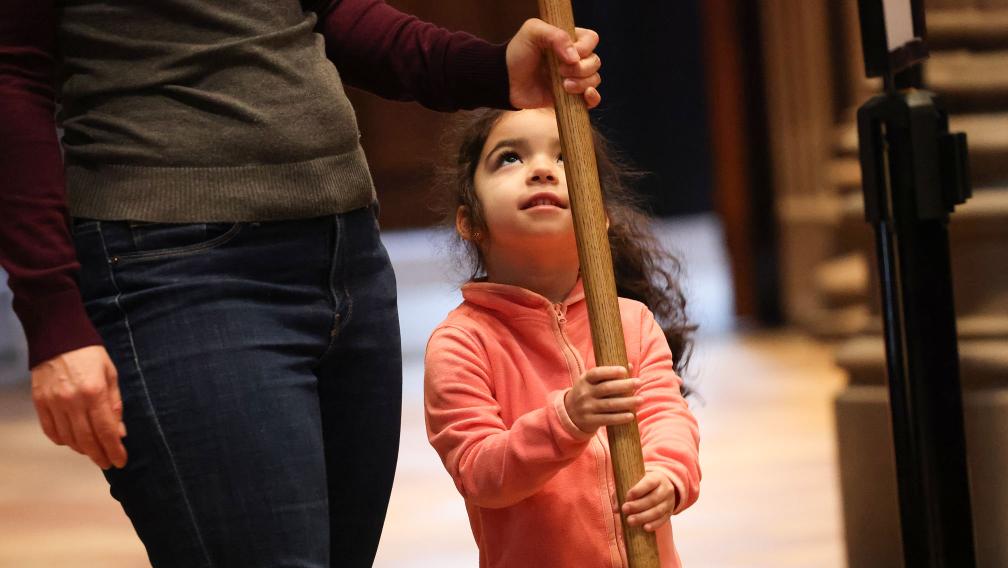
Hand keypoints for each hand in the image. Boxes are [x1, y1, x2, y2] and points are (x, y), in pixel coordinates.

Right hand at [31, 345, 126, 468]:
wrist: (58, 338)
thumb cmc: (90, 355)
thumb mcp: (111, 375)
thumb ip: (115, 404)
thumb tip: (120, 432)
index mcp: (94, 392)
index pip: (106, 430)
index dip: (114, 449)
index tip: (121, 461)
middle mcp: (72, 401)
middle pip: (87, 439)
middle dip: (100, 455)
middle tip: (107, 463)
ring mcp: (53, 403)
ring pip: (68, 438)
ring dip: (82, 449)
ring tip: (93, 452)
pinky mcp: (39, 402)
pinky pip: (51, 430)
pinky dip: (63, 440)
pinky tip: (73, 442)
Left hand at [506, 18, 601, 109]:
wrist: (506, 81)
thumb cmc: (518, 54)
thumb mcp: (532, 32)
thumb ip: (556, 36)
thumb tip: (575, 57)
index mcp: (569, 40)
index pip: (591, 40)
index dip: (584, 48)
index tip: (566, 55)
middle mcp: (574, 59)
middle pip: (595, 61)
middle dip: (581, 68)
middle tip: (559, 71)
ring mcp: (573, 78)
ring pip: (594, 79)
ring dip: (582, 83)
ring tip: (563, 85)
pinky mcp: (570, 97)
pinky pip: (592, 99)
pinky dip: (593, 98)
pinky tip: (585, 95)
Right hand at [564, 365, 640, 432]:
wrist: (569, 414)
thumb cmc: (588, 393)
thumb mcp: (592, 382)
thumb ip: (609, 374)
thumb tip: (630, 365)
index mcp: (585, 380)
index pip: (597, 373)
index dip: (610, 371)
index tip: (624, 371)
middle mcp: (584, 393)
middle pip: (606, 388)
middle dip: (624, 385)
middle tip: (639, 382)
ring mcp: (587, 408)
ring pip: (610, 404)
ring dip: (627, 402)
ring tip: (640, 399)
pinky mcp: (590, 421)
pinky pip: (607, 419)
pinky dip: (620, 418)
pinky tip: (631, 415)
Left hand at [622, 471, 677, 531]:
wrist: (662, 488)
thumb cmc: (643, 485)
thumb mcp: (635, 482)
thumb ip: (623, 492)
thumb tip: (615, 508)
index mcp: (657, 478)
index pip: (649, 483)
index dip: (638, 490)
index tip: (627, 496)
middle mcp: (665, 490)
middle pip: (652, 499)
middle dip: (637, 506)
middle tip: (624, 509)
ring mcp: (669, 502)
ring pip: (657, 511)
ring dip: (643, 517)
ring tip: (630, 521)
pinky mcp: (669, 513)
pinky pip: (662, 520)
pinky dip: (653, 525)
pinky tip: (644, 528)